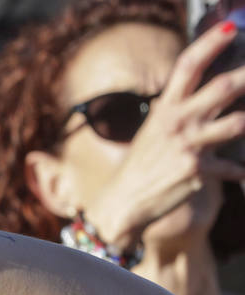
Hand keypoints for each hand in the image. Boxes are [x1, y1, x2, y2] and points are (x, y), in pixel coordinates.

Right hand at [85, 22, 244, 243]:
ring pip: (237, 123)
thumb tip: (213, 95)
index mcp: (166, 108)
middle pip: (223, 87)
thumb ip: (182, 111)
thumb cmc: (142, 165)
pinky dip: (237, 170)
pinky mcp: (197, 171)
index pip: (188, 66)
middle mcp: (177, 122)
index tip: (231, 28)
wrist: (124, 203)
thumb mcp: (155, 131)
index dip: (211, 43)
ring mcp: (188, 146)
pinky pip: (232, 167)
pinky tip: (238, 172)